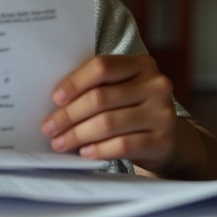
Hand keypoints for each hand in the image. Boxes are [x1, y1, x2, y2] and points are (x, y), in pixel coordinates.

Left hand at [41, 54, 176, 172]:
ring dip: (77, 134)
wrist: (167, 139)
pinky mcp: (163, 141)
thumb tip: (56, 103)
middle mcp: (157, 85)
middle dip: (68, 115)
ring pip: (108, 123)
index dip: (75, 82)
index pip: (102, 67)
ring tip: (59, 142)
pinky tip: (84, 152)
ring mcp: (163, 114)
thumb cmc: (131, 108)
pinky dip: (98, 149)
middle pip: (100, 98)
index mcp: (141, 64)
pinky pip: (122, 145)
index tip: (55, 99)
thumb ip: (96, 86)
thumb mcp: (120, 88)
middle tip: (49, 128)